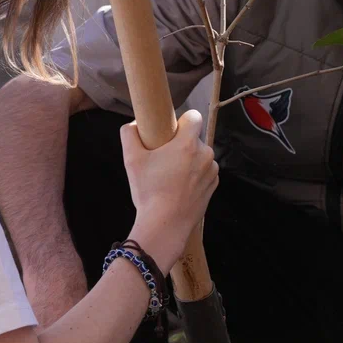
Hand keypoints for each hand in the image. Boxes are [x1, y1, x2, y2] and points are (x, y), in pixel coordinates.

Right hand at [121, 110, 217, 271]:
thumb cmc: (149, 191)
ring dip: (189, 161)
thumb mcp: (131, 160)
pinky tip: (180, 188)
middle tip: (164, 161)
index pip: (194, 116)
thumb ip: (129, 134)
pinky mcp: (214, 186)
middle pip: (194, 139)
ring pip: (200, 157)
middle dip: (181, 145)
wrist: (165, 225)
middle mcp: (205, 154)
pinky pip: (205, 173)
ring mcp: (212, 171)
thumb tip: (133, 125)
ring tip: (171, 178)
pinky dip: (195, 176)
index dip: (181, 121)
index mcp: (188, 143)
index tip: (170, 133)